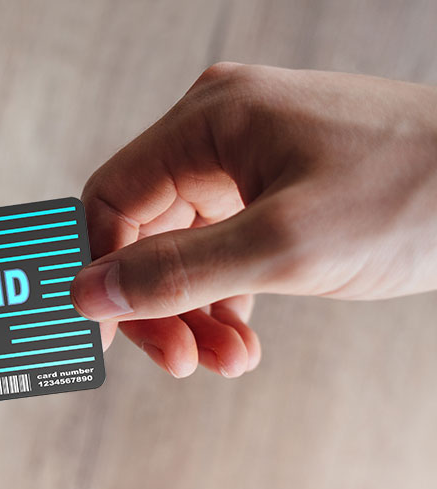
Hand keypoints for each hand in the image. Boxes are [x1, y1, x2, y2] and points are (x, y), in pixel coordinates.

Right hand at [71, 64, 436, 377]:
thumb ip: (178, 273)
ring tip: (228, 362)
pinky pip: (225, 253)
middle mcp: (218, 134)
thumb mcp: (285, 246)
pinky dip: (227, 301)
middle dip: (158, 304)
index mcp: (209, 121)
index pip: (112, 198)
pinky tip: (243, 343)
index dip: (98, 270)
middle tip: (178, 362)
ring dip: (195, 313)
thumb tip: (89, 294)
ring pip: (185, 250)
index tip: (103, 335)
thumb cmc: (414, 194)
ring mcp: (249, 164)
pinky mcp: (278, 193)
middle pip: (145, 231)